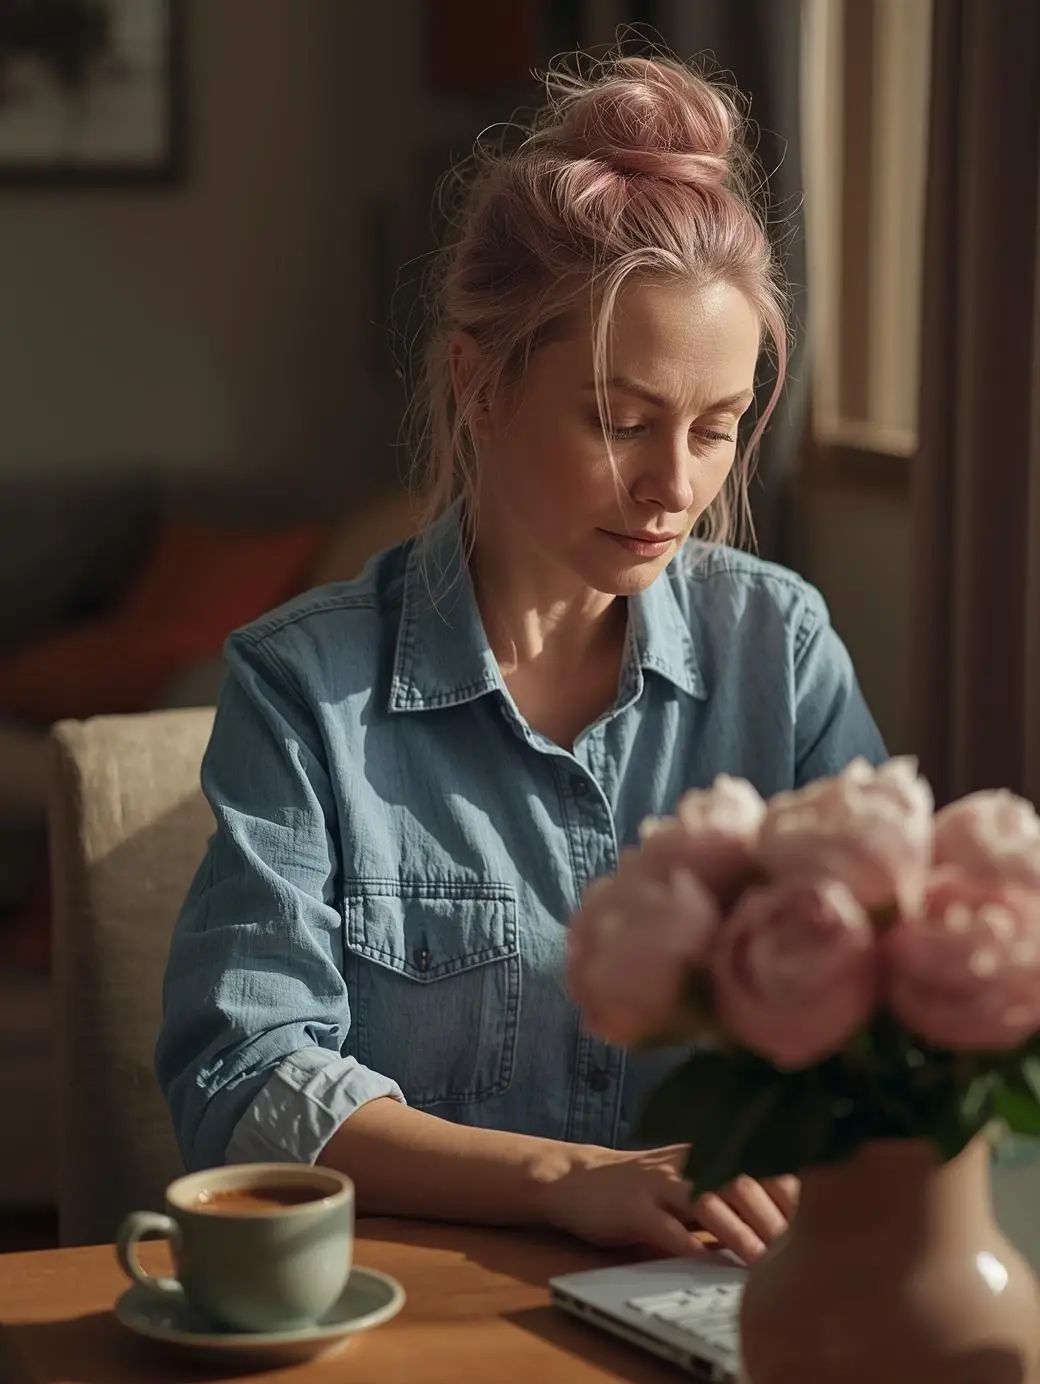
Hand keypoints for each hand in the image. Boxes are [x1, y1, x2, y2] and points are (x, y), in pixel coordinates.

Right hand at [537, 1144, 797, 1263]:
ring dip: (736, 1232)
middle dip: (770, 1214)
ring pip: (705, 1202)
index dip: (787, 1191)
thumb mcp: (685, 1183)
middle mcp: (683, 1162)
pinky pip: (666, 1229)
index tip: (814, 1219)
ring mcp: (656, 1183)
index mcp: (702, 1153)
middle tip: (796, 1247)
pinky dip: (690, 1247)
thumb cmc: (639, 1187)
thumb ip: (724, 1195)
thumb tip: (778, 1223)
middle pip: (737, 1181)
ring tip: (761, 1260)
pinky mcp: (632, 1208)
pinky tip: (709, 1265)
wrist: (574, 1179)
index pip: (756, 1164)